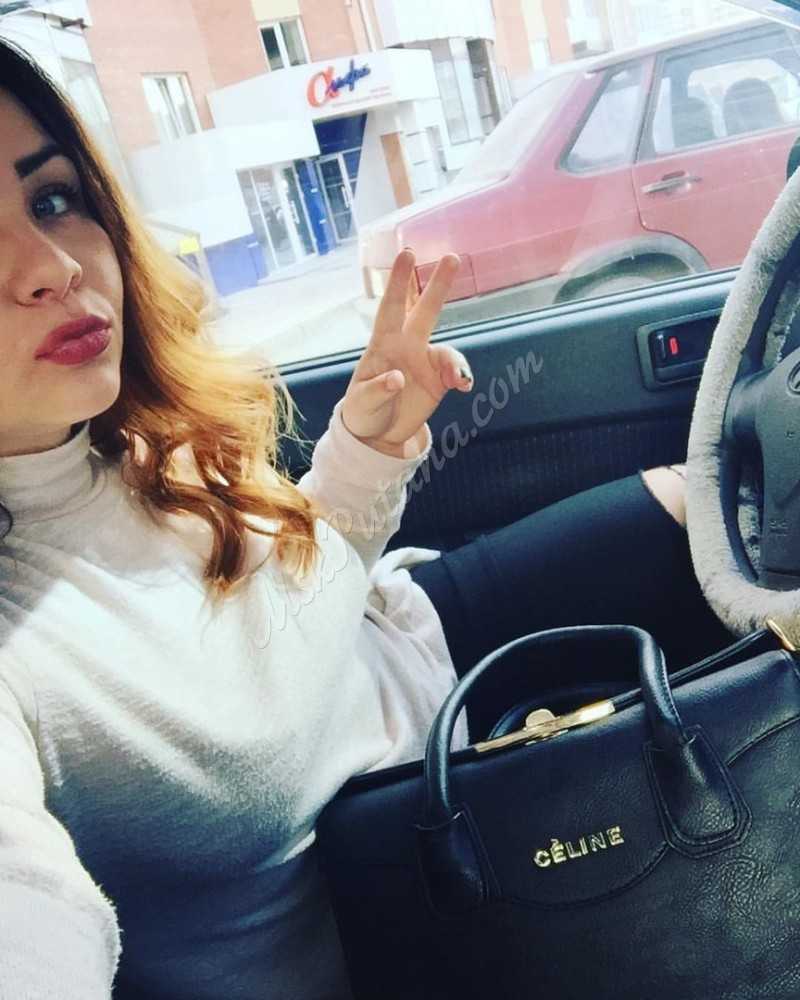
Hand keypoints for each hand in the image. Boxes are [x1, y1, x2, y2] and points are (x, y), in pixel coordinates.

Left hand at [341, 249, 472, 457]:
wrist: (379, 434)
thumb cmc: (363, 411)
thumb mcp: (362, 403)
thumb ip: (377, 390)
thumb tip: (397, 378)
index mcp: (382, 345)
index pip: (391, 308)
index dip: (398, 282)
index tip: (407, 255)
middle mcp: (406, 346)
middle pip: (425, 311)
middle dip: (438, 284)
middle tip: (452, 257)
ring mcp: (424, 361)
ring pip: (447, 348)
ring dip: (455, 360)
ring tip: (457, 381)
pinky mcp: (439, 380)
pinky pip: (456, 372)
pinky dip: (462, 376)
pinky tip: (463, 387)